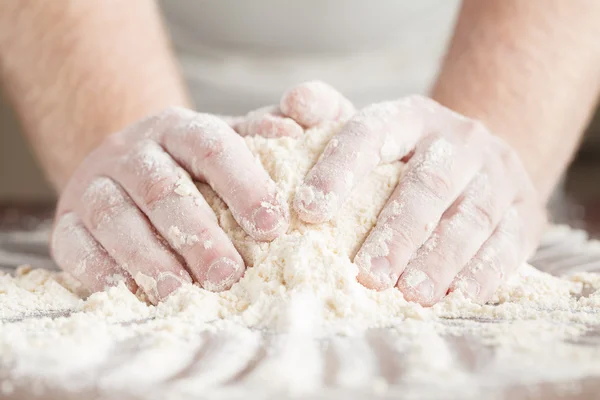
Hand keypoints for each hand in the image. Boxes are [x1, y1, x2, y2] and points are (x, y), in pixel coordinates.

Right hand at [50, 81, 352, 302]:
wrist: (125, 167)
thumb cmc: (190, 166)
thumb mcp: (226, 141)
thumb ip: (260, 136)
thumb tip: (296, 131)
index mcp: (177, 128)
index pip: (211, 147)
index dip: (243, 185)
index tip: (273, 226)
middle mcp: (132, 151)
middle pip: (162, 189)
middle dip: (197, 234)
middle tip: (229, 274)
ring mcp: (93, 183)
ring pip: (114, 217)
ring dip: (149, 258)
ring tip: (182, 293)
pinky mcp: (66, 220)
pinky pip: (74, 244)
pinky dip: (100, 271)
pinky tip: (129, 294)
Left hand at [293, 94, 545, 305]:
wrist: (479, 162)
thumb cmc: (407, 158)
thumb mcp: (373, 133)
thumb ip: (328, 120)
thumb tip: (294, 103)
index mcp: (410, 118)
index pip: (371, 135)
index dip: (339, 170)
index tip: (308, 212)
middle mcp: (459, 140)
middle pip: (426, 185)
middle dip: (396, 233)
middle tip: (367, 275)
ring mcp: (497, 175)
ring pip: (470, 218)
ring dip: (439, 260)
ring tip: (411, 295)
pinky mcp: (525, 212)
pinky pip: (507, 243)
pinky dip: (483, 273)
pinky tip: (459, 297)